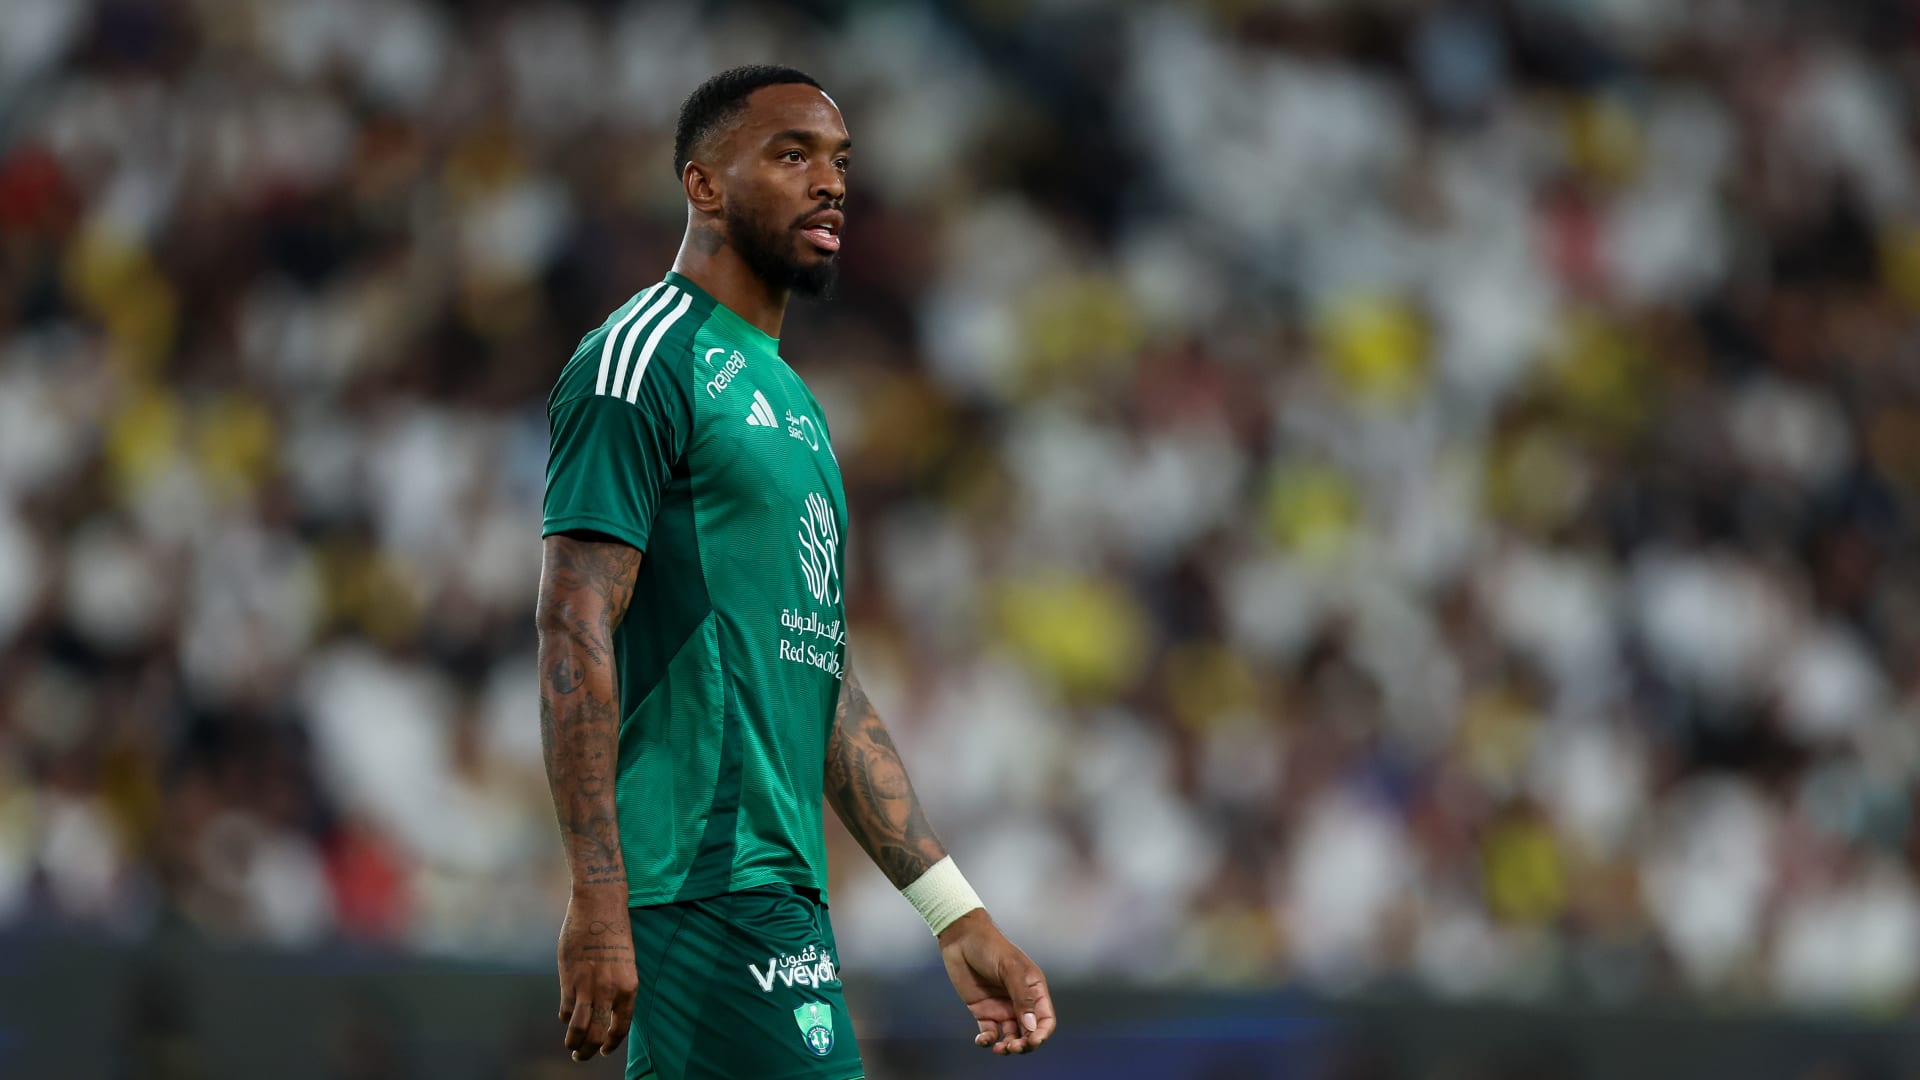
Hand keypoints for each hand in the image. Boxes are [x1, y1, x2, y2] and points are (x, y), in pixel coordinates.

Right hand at [556, 888, 637, 1062]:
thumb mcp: (623, 964)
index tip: (604, 1050)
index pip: (621, 1028)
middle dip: (589, 1050)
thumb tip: (604, 1011)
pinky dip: (564, 1017)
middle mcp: (610, 991)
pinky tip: (565, 1017)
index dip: (611, 1044)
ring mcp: (588, 986)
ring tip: (572, 1048)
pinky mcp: (569, 979)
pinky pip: (565, 1010)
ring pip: (578, 1029)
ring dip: (574, 1043)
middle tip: (582, 1056)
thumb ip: (615, 988)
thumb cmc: (612, 932)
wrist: (599, 905)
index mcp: (629, 987)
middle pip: (598, 1034)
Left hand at [936, 909, 1056, 1055]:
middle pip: (1030, 1032)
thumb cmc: (990, 948)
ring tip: (999, 1049)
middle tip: (1014, 1048)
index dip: (1042, 1034)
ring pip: (1011, 1036)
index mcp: (1034, 989)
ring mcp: (1002, 1007)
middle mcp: (1020, 1002)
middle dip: (1025, 1044)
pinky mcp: (983, 1011)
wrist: (961, 939)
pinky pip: (990, 1033)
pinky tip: (982, 1040)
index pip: (1045, 1019)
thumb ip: (1022, 997)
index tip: (1032, 1042)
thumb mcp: (1010, 968)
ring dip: (1008, 1046)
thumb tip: (1032, 1026)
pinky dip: (988, 1041)